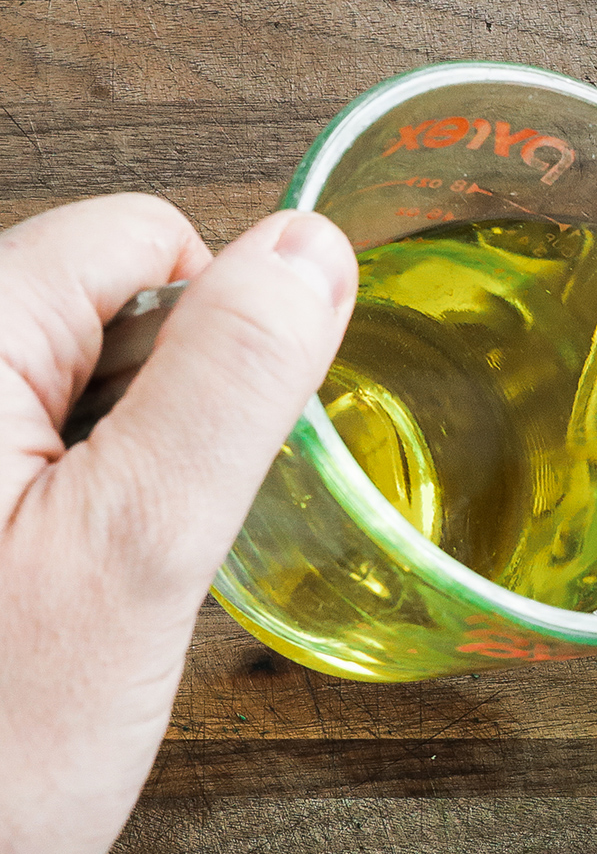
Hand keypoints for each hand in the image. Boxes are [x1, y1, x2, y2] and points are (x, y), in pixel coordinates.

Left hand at [0, 194, 354, 853]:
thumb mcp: (135, 555)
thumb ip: (229, 386)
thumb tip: (310, 247)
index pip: (141, 237)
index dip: (217, 343)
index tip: (191, 470)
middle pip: (103, 307)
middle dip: (160, 420)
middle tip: (123, 556)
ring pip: (73, 395)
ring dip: (114, 482)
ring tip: (71, 600)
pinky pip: (29, 468)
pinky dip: (63, 526)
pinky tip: (35, 615)